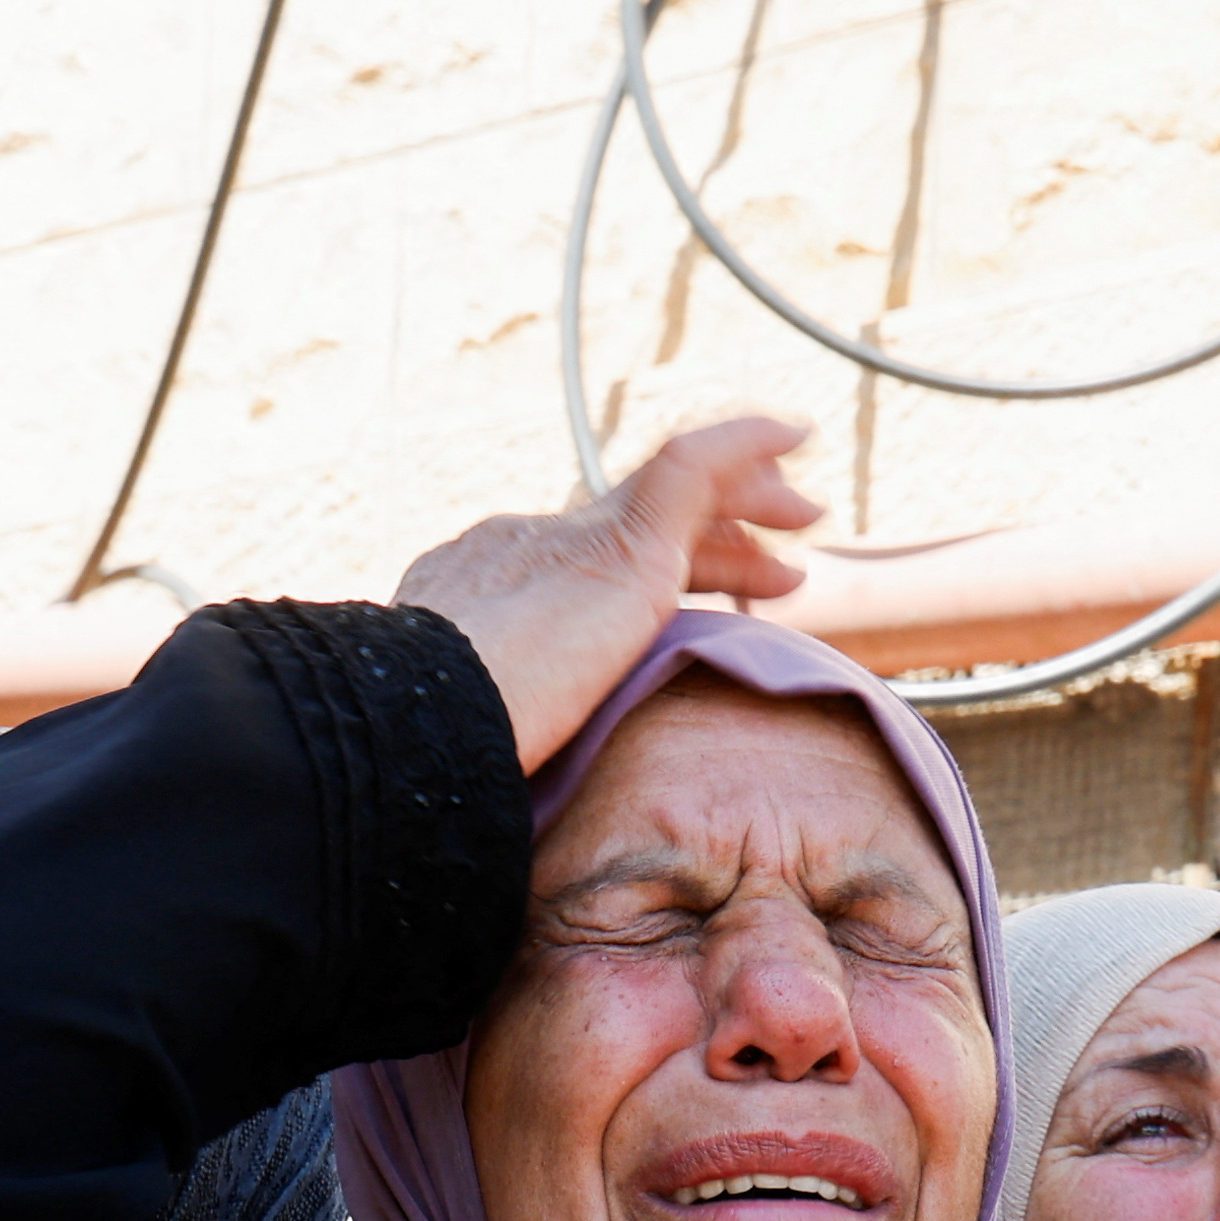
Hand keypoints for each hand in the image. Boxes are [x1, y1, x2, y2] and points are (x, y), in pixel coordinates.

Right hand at [397, 417, 823, 773]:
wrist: (414, 722)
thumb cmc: (437, 762)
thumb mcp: (480, 745)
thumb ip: (512, 738)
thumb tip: (514, 786)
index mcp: (486, 592)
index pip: (586, 571)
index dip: (647, 581)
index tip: (693, 608)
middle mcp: (525, 546)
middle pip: (634, 528)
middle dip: (705, 535)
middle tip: (768, 554)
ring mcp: (569, 539)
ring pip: (673, 493)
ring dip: (743, 495)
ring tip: (805, 511)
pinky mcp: (619, 548)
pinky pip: (694, 468)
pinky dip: (745, 446)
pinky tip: (792, 434)